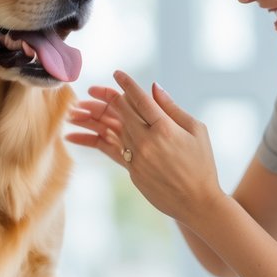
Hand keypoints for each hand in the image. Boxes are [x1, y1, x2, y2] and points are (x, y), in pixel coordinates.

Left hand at [66, 71, 225, 224]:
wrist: (197, 202)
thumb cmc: (202, 164)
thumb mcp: (197, 130)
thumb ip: (172, 108)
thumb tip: (153, 88)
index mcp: (165, 128)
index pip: (140, 99)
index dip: (127, 84)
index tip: (117, 73)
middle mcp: (147, 142)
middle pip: (120, 113)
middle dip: (105, 98)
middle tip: (92, 89)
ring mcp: (137, 158)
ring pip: (110, 131)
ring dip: (92, 118)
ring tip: (75, 111)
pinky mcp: (132, 171)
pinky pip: (108, 151)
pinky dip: (91, 141)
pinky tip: (73, 136)